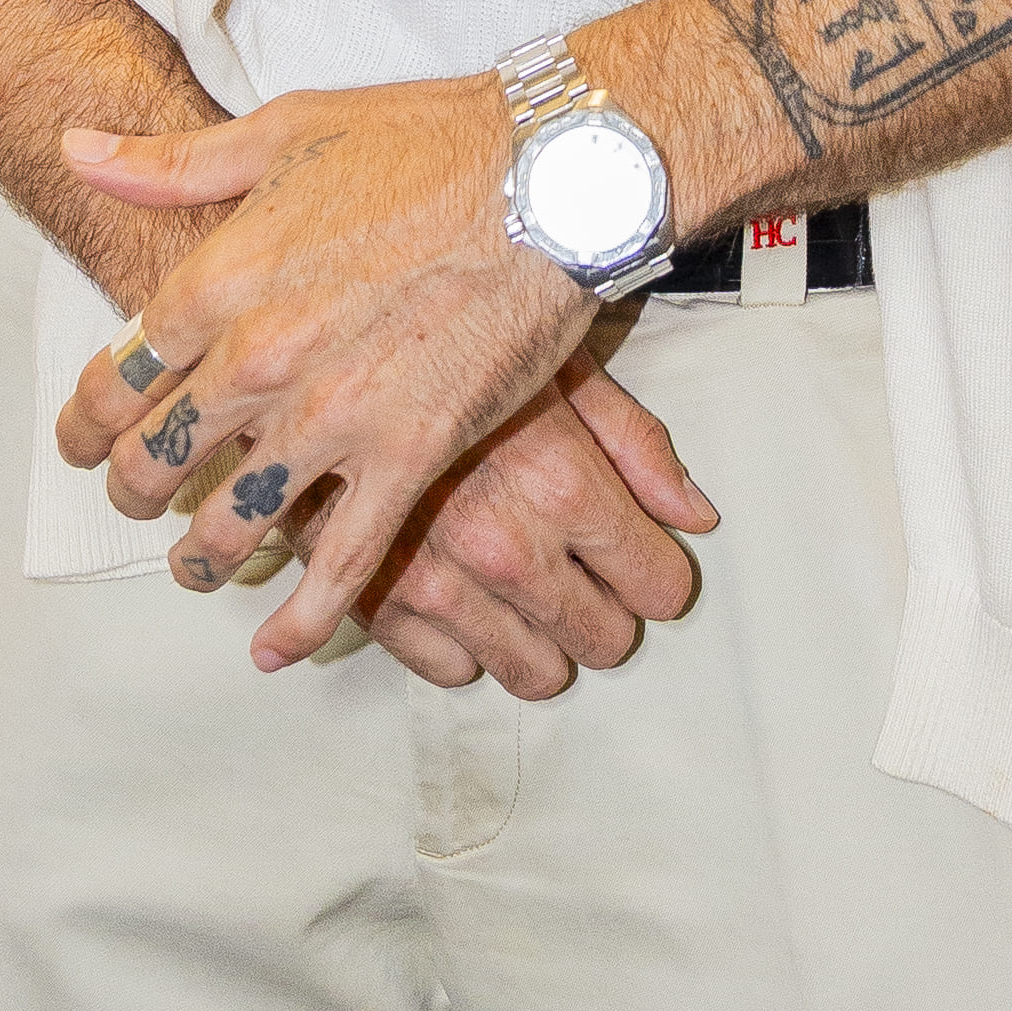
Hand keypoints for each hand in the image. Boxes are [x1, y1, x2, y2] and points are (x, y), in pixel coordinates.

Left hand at [54, 74, 610, 666]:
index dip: (90, 419)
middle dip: (136, 489)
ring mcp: (334, 415)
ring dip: (200, 556)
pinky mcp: (410, 454)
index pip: (120, 374)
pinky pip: (343, 561)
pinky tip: (273, 648)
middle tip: (138, 499)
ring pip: (233, 520)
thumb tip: (78, 146)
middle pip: (161, 455)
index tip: (85, 437)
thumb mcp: (283, 130)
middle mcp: (262, 357)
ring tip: (195, 565)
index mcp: (222, 277)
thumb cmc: (423, 142)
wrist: (548, 177)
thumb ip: (171, 162)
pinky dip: (303, 617)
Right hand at [310, 352, 717, 695]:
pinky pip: (451, 671)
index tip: (637, 559)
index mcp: (562, 481)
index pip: (659, 586)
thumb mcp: (559, 365)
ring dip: (539, 638)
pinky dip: (461, 641)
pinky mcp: (376, 603)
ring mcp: (440, 584)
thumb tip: (695, 514)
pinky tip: (460, 589)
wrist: (316, 339)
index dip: (655, 573)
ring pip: (534, 673)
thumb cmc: (444, 337)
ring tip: (523, 588)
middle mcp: (507, 546)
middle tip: (583, 573)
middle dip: (605, 612)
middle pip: (605, 641)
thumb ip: (637, 445)